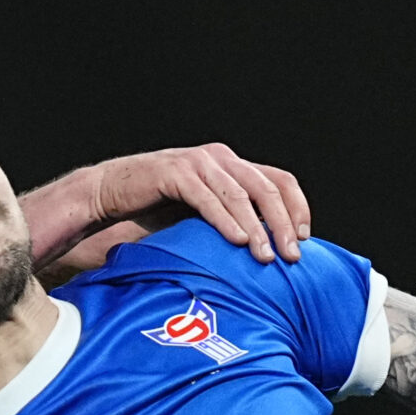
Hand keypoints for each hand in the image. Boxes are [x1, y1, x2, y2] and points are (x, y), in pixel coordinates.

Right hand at [95, 144, 308, 263]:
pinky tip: (238, 241)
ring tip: (266, 256)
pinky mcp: (175, 173)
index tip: (304, 238)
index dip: (297, 207)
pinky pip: (207, 198)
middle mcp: (220, 158)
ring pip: (240, 195)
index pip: (279, 180)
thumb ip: (234, 218)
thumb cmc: (157, 206)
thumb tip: (270, 248)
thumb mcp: (204, 212)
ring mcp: (198, 163)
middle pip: (266, 188)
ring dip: (256, 228)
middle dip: (282, 224)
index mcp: (233, 164)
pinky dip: (225, 220)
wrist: (111, 192)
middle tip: (291, 255)